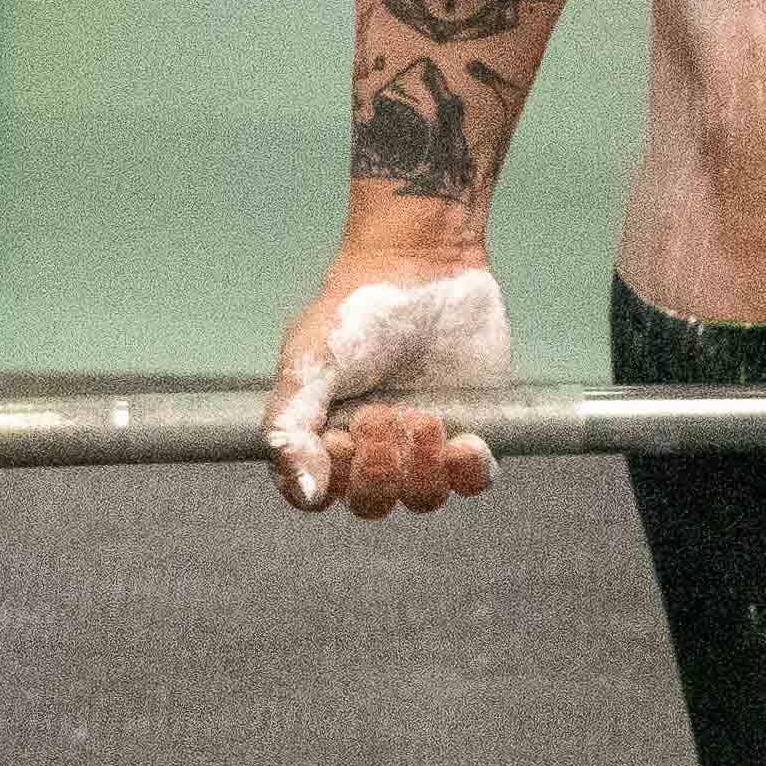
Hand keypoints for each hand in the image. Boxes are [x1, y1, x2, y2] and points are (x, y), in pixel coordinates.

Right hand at [263, 244, 514, 514]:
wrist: (423, 263)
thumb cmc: (356, 309)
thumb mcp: (308, 363)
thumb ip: (291, 428)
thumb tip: (306, 495)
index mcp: (322, 433)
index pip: (318, 495)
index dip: (332, 481)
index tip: (342, 438)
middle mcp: (370, 446)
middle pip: (373, 502)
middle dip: (379, 469)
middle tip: (381, 414)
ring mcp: (422, 441)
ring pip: (422, 497)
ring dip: (422, 467)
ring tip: (422, 416)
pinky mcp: (469, 426)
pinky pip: (473, 479)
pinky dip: (470, 473)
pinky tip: (464, 443)